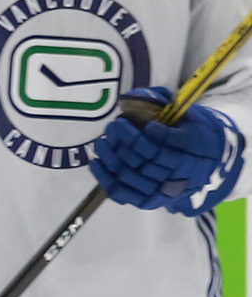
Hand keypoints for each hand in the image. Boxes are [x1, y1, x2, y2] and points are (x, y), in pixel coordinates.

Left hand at [89, 85, 242, 215]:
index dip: (159, 135)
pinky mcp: (147, 200)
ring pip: (132, 174)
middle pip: (149, 158)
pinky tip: (95, 162)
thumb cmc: (186, 133)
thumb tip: (134, 96)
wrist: (200, 165)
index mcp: (195, 146)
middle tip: (114, 126)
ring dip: (112, 156)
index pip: (176, 143)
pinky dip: (105, 178)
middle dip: (127, 140)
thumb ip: (162, 102)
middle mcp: (180, 172)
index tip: (147, 125)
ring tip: (101, 142)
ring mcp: (162, 189)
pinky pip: (122, 192)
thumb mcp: (183, 113)